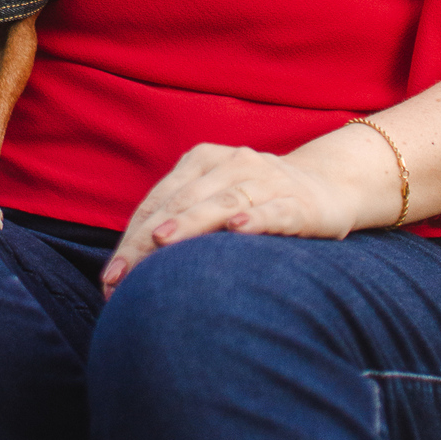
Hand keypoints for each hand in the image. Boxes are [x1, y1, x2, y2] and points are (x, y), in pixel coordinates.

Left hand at [100, 141, 371, 299]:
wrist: (330, 185)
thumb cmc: (259, 200)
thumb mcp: (217, 200)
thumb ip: (180, 222)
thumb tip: (128, 270)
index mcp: (204, 160)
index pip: (159, 200)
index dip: (132, 238)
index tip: (110, 278)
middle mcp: (232, 163)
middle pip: (182, 201)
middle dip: (147, 240)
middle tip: (122, 277)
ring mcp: (267, 180)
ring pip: (222, 202)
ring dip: (190, 221)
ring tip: (162, 241)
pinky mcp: (299, 203)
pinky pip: (274, 211)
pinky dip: (255, 219)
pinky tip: (237, 229)